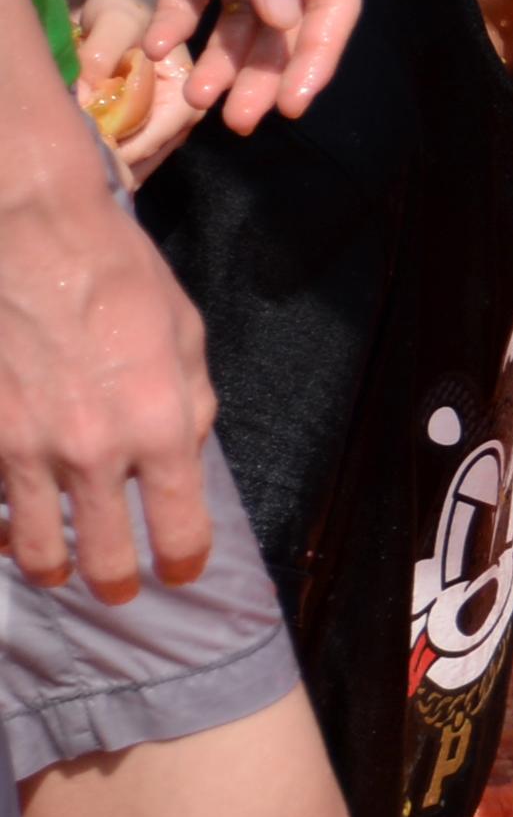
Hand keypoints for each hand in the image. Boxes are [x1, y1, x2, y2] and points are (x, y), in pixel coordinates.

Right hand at [0, 0, 217, 599]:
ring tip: (55, 568)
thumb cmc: (114, 271)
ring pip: (32, 546)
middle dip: (114, 582)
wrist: (24, 228)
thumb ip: (189, 404)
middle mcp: (92, 450)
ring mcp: (22, 446)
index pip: (181, 530)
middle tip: (116, 588)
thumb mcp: (184, 334)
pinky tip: (5, 522)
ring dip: (48, 564)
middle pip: (103, 559)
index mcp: (161, 427)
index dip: (182, 559)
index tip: (179, 569)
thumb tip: (184, 451)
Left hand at [114, 0, 359, 130]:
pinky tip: (157, 47)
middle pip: (282, 14)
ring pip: (234, 8)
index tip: (291, 105)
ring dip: (220, 55)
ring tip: (199, 100)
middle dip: (264, 70)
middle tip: (240, 121)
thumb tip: (282, 23)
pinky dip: (174, 18)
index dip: (316, 55)